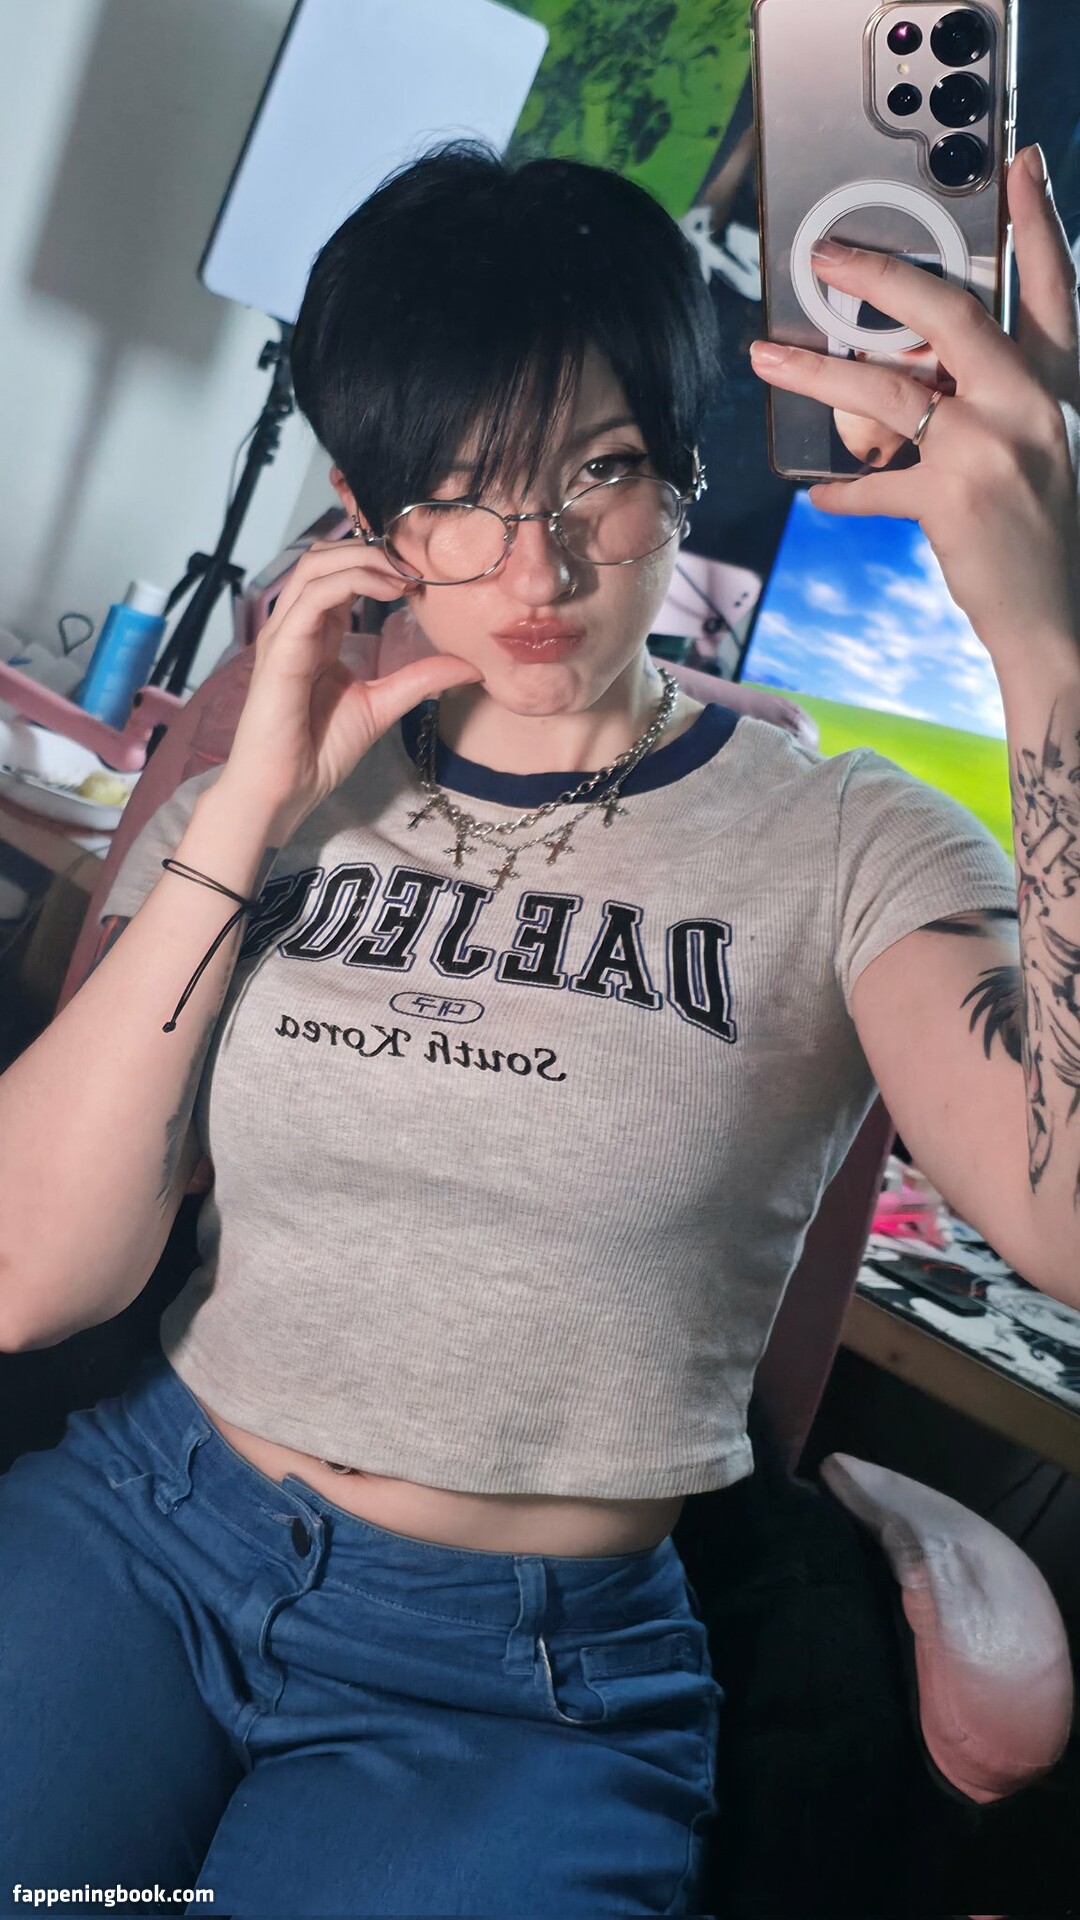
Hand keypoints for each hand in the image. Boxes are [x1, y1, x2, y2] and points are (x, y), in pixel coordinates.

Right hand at [219, 539, 480, 839]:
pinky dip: (350, 582)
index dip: (379, 563)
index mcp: (315, 633)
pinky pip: (311, 599)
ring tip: (405, 573)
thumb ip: (420, 680)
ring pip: (315, 566)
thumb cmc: (318, 751)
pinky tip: (387, 590)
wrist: (284, 790)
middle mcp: (295, 625)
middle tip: (416, 563)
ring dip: (363, 559)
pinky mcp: (279, 651)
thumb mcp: (383, 705)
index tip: (423, 574)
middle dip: (371, 550)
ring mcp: (283, 635)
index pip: (339, 573)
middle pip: (324, 557)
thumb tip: (470, 666)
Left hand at [749, 145, 1079, 665]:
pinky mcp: (955, 498)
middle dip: (881, 275)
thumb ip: (999, 402)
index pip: (1056, 284)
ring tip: (765, 356)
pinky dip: (844, 489)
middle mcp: (1033, 403)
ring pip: (888, 388)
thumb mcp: (1047, 448)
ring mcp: (994, 448)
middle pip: (951, 312)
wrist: (1063, 621)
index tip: (1018, 162)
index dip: (1039, 220)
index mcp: (1063, 384)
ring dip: (818, 372)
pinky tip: (820, 494)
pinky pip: (875, 482)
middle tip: (825, 254)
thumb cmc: (1049, 535)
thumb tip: (927, 374)